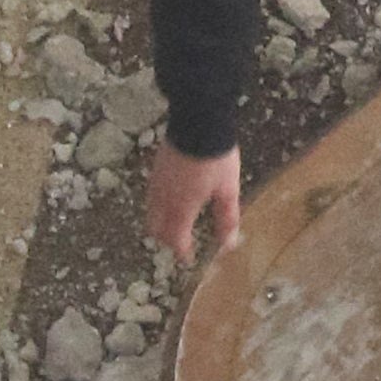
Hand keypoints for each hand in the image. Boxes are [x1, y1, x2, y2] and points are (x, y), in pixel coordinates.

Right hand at [146, 141, 242, 263]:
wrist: (198, 122)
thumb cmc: (216, 157)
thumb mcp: (228, 190)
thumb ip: (226, 219)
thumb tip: (228, 244)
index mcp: (181, 208)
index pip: (175, 240)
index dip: (182, 252)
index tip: (189, 258)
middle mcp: (163, 199)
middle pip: (156, 230)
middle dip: (167, 241)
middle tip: (182, 243)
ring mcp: (156, 183)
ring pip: (151, 213)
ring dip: (162, 223)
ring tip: (178, 224)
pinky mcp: (155, 169)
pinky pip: (152, 196)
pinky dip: (159, 206)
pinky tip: (174, 200)